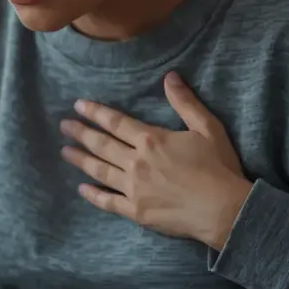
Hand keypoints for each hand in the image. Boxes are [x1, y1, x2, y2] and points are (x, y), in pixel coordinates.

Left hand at [60, 71, 252, 249]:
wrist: (225, 210)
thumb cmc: (219, 167)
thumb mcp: (207, 128)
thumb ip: (185, 102)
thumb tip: (169, 77)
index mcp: (151, 140)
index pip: (116, 122)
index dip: (95, 112)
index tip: (78, 105)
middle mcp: (136, 162)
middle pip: (102, 144)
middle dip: (81, 133)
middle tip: (63, 126)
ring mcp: (134, 188)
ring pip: (100, 170)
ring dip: (80, 160)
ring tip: (64, 151)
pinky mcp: (136, 212)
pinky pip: (108, 202)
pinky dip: (93, 195)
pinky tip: (81, 188)